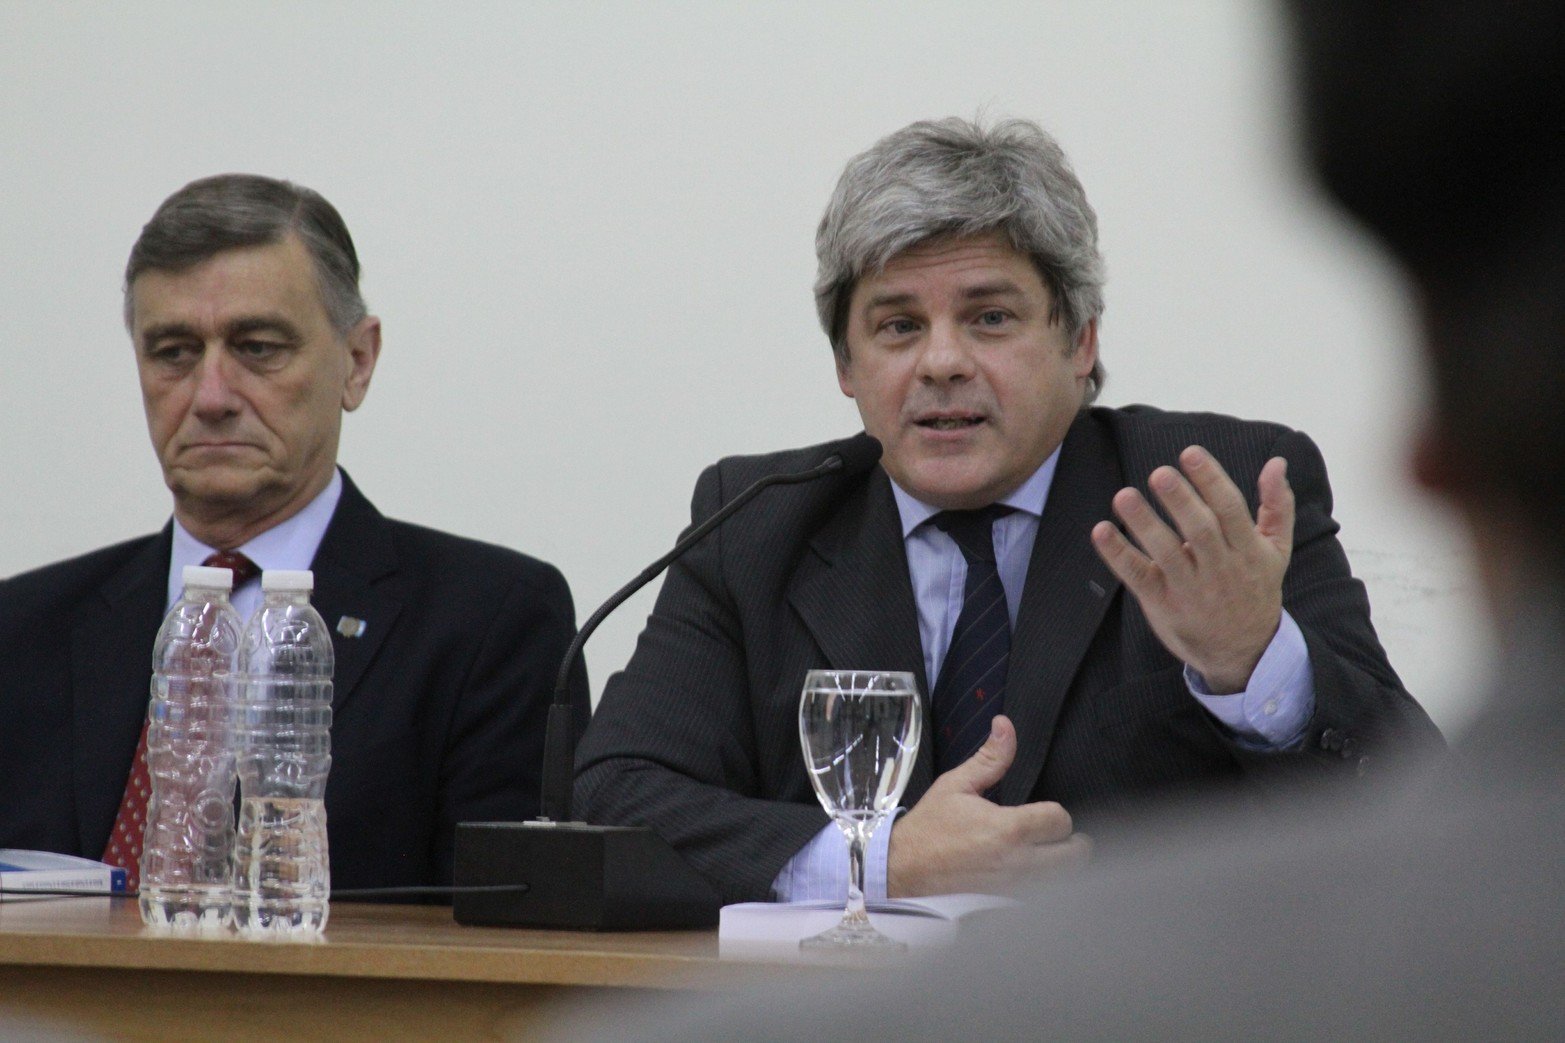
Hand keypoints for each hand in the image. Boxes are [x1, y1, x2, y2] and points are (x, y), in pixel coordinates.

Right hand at [887, 716, 1090, 897]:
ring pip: (1064, 879)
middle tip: (1060, 834)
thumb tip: (1005, 726)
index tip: (1046, 813)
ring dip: (1063, 864)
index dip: (1057, 813)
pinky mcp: (1006, 901)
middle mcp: (1016, 861)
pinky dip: (1046, 884)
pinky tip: (1033, 871)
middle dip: (1072, 841)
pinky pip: (1042, 894)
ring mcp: (1013, 886)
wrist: (904, 868)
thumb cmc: (928, 828)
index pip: (1060, 820)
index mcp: (1008, 828)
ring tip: (1051, 851)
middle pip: (1074, 856)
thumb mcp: (957, 784)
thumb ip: (990, 757)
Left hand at [1091, 445, 1292, 692]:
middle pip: (1200, 530)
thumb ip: (1277, 505)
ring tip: (1124, 496)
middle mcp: (1220, 569)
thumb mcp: (1276, 550)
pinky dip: (1118, 555)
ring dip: (1144, 524)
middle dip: (1179, 501)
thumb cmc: (1255, 587)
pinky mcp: (1163, 604)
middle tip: (1159, 473)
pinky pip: (1138, 577)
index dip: (1210, 480)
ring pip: (1167, 553)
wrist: (1244, 651)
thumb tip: (1277, 462)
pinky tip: (1101, 531)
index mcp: (1248, 550)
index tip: (1189, 453)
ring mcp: (1190, 589)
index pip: (1230, 510)